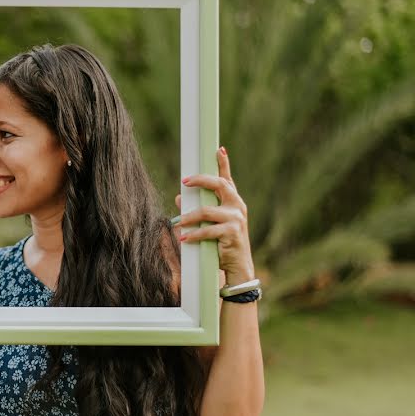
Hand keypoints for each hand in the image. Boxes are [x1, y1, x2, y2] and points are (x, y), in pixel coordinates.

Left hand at [177, 147, 254, 284]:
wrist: (237, 266)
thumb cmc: (222, 243)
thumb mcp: (209, 224)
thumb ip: (196, 209)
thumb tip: (178, 197)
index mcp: (232, 201)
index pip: (227, 179)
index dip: (224, 163)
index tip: (218, 149)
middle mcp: (237, 206)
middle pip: (219, 185)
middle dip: (201, 180)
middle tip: (185, 181)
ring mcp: (236, 218)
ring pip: (206, 211)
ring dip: (188, 217)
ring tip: (177, 222)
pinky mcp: (232, 232)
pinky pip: (208, 230)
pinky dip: (194, 234)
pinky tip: (184, 238)